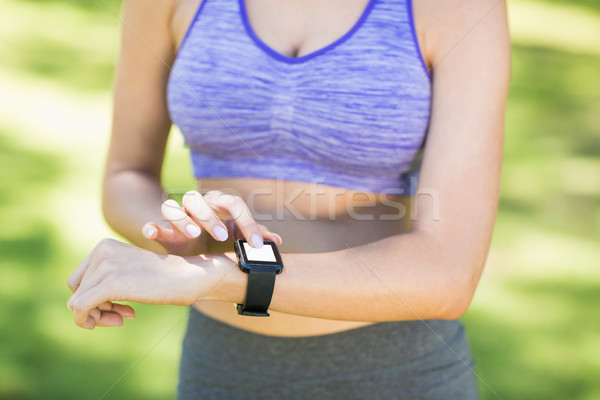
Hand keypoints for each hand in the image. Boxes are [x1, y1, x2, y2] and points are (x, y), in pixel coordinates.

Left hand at [67, 238, 232, 328]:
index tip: (117, 306)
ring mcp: (104, 266)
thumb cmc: (166, 279)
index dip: (93, 297)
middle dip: (95, 308)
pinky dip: (90, 321)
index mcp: (104, 245)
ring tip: (122, 317)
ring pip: (76, 303)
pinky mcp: (110, 284)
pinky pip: (80, 310)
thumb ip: (106, 282)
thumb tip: (75, 308)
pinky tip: (121, 320)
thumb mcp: (131, 272)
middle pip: (76, 290)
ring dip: (98, 316)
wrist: (190, 275)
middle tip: (120, 315)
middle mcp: (101, 251)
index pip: (79, 279)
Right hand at [142, 190, 281, 255]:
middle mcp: (196, 207)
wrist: (195, 249)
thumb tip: (276, 241)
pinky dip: (151, 227)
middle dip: (210, 217)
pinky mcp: (163, 233)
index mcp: (218, 204)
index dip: (246, 222)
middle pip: (198, 199)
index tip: (255, 243)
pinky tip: (152, 232)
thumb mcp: (237, 237)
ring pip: (171, 206)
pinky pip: (153, 224)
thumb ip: (254, 236)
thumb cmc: (220, 239)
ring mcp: (177, 218)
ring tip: (192, 234)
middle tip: (221, 236)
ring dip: (181, 219)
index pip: (233, 204)